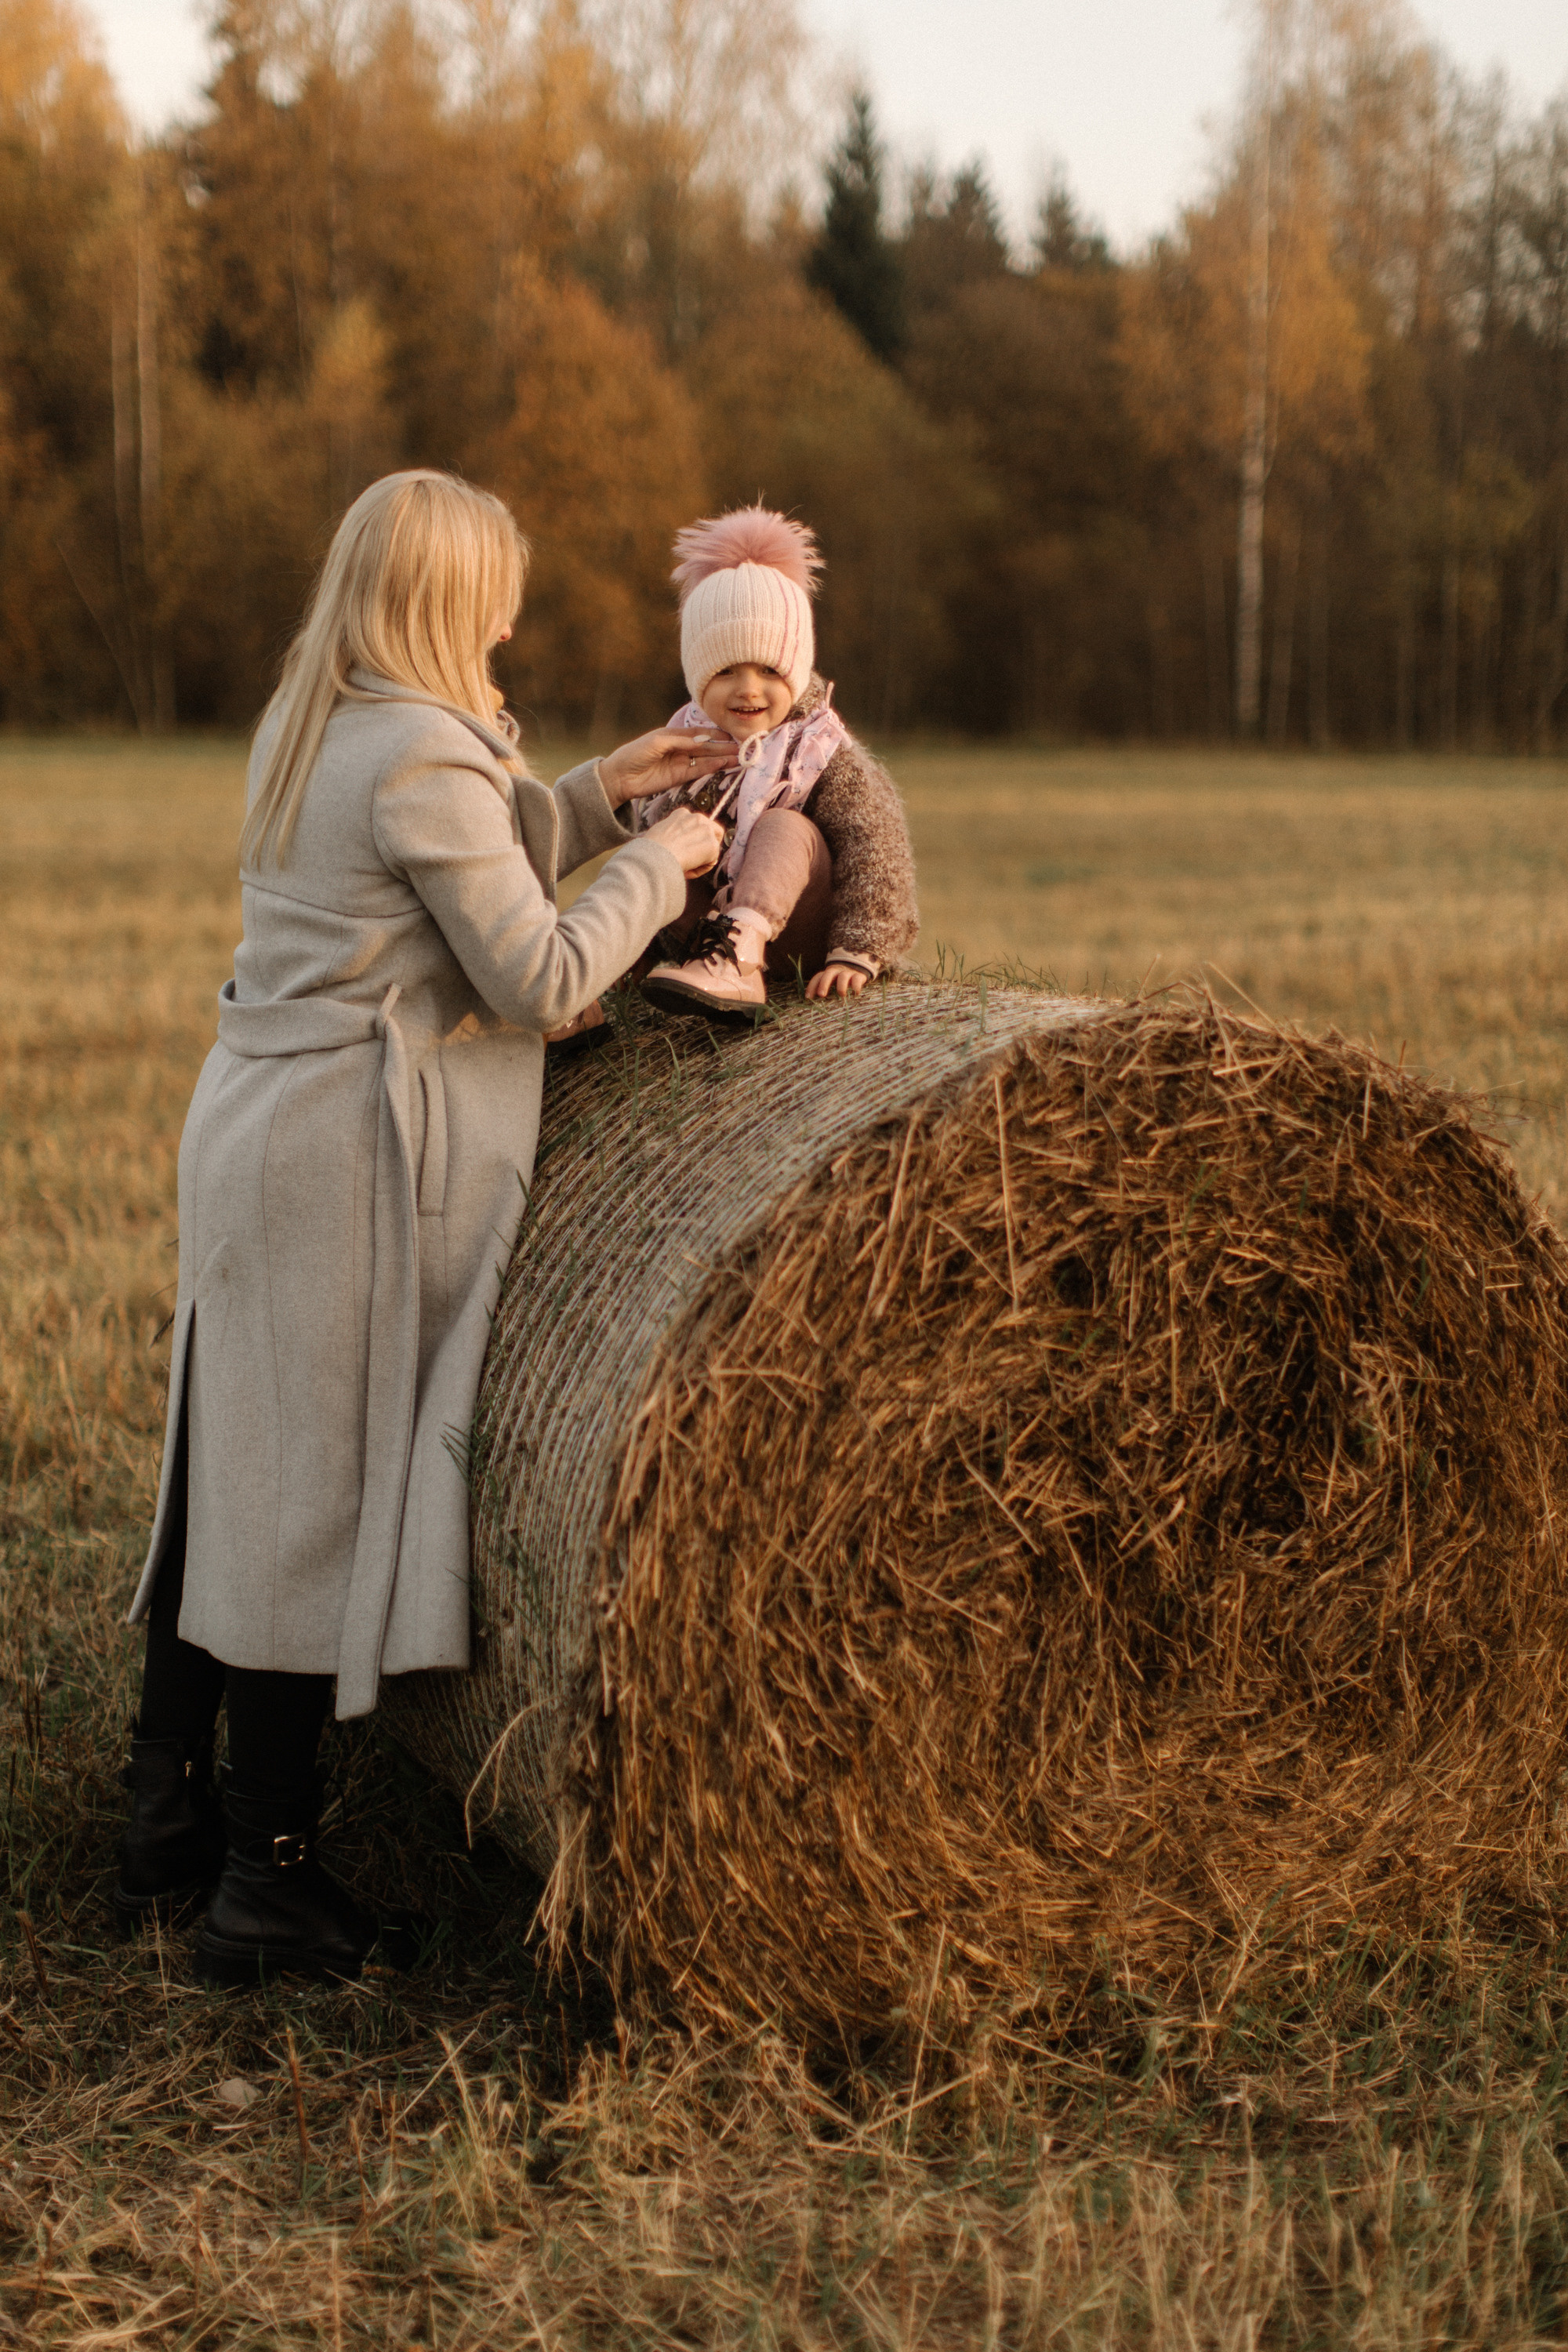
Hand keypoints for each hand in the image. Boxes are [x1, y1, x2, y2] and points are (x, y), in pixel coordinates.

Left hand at [600, 728, 733, 806]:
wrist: (620, 777)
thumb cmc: (635, 753)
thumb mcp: (657, 741)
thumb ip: (681, 740)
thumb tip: (704, 740)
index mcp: (674, 735)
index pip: (700, 733)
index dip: (716, 734)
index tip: (732, 735)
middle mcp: (680, 748)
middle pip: (706, 746)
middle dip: (724, 747)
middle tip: (742, 747)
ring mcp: (681, 763)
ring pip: (706, 759)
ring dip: (722, 758)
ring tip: (739, 757)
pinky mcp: (679, 777)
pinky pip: (699, 770)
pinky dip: (712, 767)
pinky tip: (724, 763)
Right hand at [644, 807, 723, 876]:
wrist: (654, 856)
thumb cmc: (650, 850)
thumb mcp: (659, 834)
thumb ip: (673, 835)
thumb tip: (679, 846)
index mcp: (682, 814)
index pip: (696, 824)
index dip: (692, 839)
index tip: (683, 850)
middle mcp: (697, 817)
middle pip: (712, 832)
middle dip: (704, 845)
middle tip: (691, 859)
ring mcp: (706, 830)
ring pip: (712, 848)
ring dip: (702, 859)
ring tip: (685, 865)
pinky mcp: (712, 845)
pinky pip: (710, 862)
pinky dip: (700, 869)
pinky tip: (686, 869)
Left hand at [807, 964, 871, 999]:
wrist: (858, 970)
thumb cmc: (841, 983)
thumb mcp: (833, 985)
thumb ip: (826, 992)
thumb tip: (815, 1007)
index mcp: (827, 974)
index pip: (818, 977)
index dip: (812, 986)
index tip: (808, 997)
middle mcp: (836, 972)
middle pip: (828, 974)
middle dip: (824, 984)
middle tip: (821, 995)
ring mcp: (848, 973)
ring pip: (843, 976)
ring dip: (841, 986)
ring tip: (842, 995)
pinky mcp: (859, 976)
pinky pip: (856, 979)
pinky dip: (856, 986)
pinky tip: (855, 994)